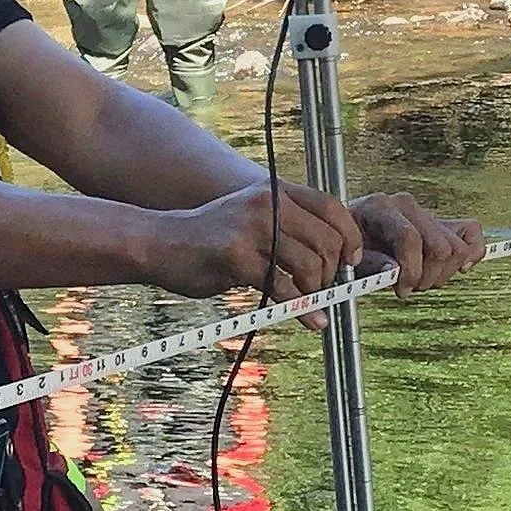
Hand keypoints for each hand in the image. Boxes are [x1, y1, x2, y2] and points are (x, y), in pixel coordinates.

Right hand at [156, 179, 367, 328]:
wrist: (159, 242)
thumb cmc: (209, 238)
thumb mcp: (251, 219)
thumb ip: (287, 229)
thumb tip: (329, 258)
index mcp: (275, 191)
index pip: (333, 207)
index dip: (350, 237)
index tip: (351, 261)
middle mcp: (268, 203)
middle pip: (327, 240)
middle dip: (331, 272)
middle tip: (321, 289)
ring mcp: (253, 229)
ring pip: (309, 265)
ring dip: (314, 291)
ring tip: (306, 300)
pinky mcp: (238, 257)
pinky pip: (283, 287)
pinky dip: (302, 308)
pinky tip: (310, 319)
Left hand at [350, 193, 485, 295]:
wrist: (350, 234)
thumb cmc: (349, 247)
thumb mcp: (349, 257)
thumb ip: (371, 264)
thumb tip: (395, 272)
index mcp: (380, 207)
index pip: (410, 238)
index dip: (410, 270)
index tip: (401, 291)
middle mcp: (407, 205)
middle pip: (440, 247)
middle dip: (427, 276)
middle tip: (410, 287)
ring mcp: (426, 212)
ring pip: (457, 247)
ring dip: (443, 273)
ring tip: (422, 279)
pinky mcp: (441, 222)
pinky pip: (472, 231)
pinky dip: (471, 252)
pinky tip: (457, 268)